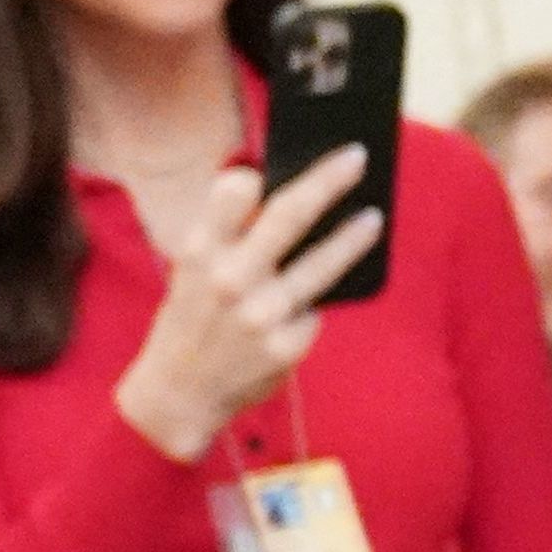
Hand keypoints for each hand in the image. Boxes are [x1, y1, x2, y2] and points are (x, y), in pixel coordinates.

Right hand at [110, 146, 378, 461]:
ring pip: (322, 264)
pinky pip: (312, 311)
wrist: (178, 395)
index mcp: (200, 250)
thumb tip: (296, 204)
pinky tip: (305, 304)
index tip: (290, 157)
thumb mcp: (191, 274)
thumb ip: (230, 240)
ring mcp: (262, 314)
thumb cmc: (191, 320)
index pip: (234, 192)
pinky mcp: (286, 347)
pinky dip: (310, 306)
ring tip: (374, 218)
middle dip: (328, 180)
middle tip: (357, 156)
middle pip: (290, 215)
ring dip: (353, 237)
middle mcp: (231, 278)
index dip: (261, 173)